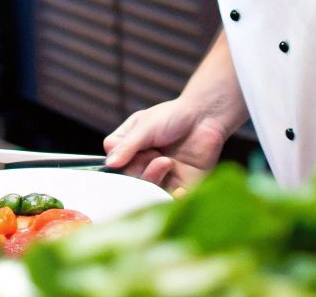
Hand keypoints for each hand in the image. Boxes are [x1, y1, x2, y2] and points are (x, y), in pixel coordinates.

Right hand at [103, 98, 231, 191]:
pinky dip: (173, 198)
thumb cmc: (173, 116)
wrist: (205, 116)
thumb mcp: (144, 125)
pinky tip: (178, 190)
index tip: (130, 153)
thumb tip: (110, 164)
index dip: (118, 163)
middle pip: (129, 181)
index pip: (113, 165)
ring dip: (153, 178)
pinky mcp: (181, 186)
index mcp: (130, 150)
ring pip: (148, 192)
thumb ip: (127, 145)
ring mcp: (161, 178)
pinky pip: (171, 200)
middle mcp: (143, 166)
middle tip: (153, 154)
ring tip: (166, 161)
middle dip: (138, 170)